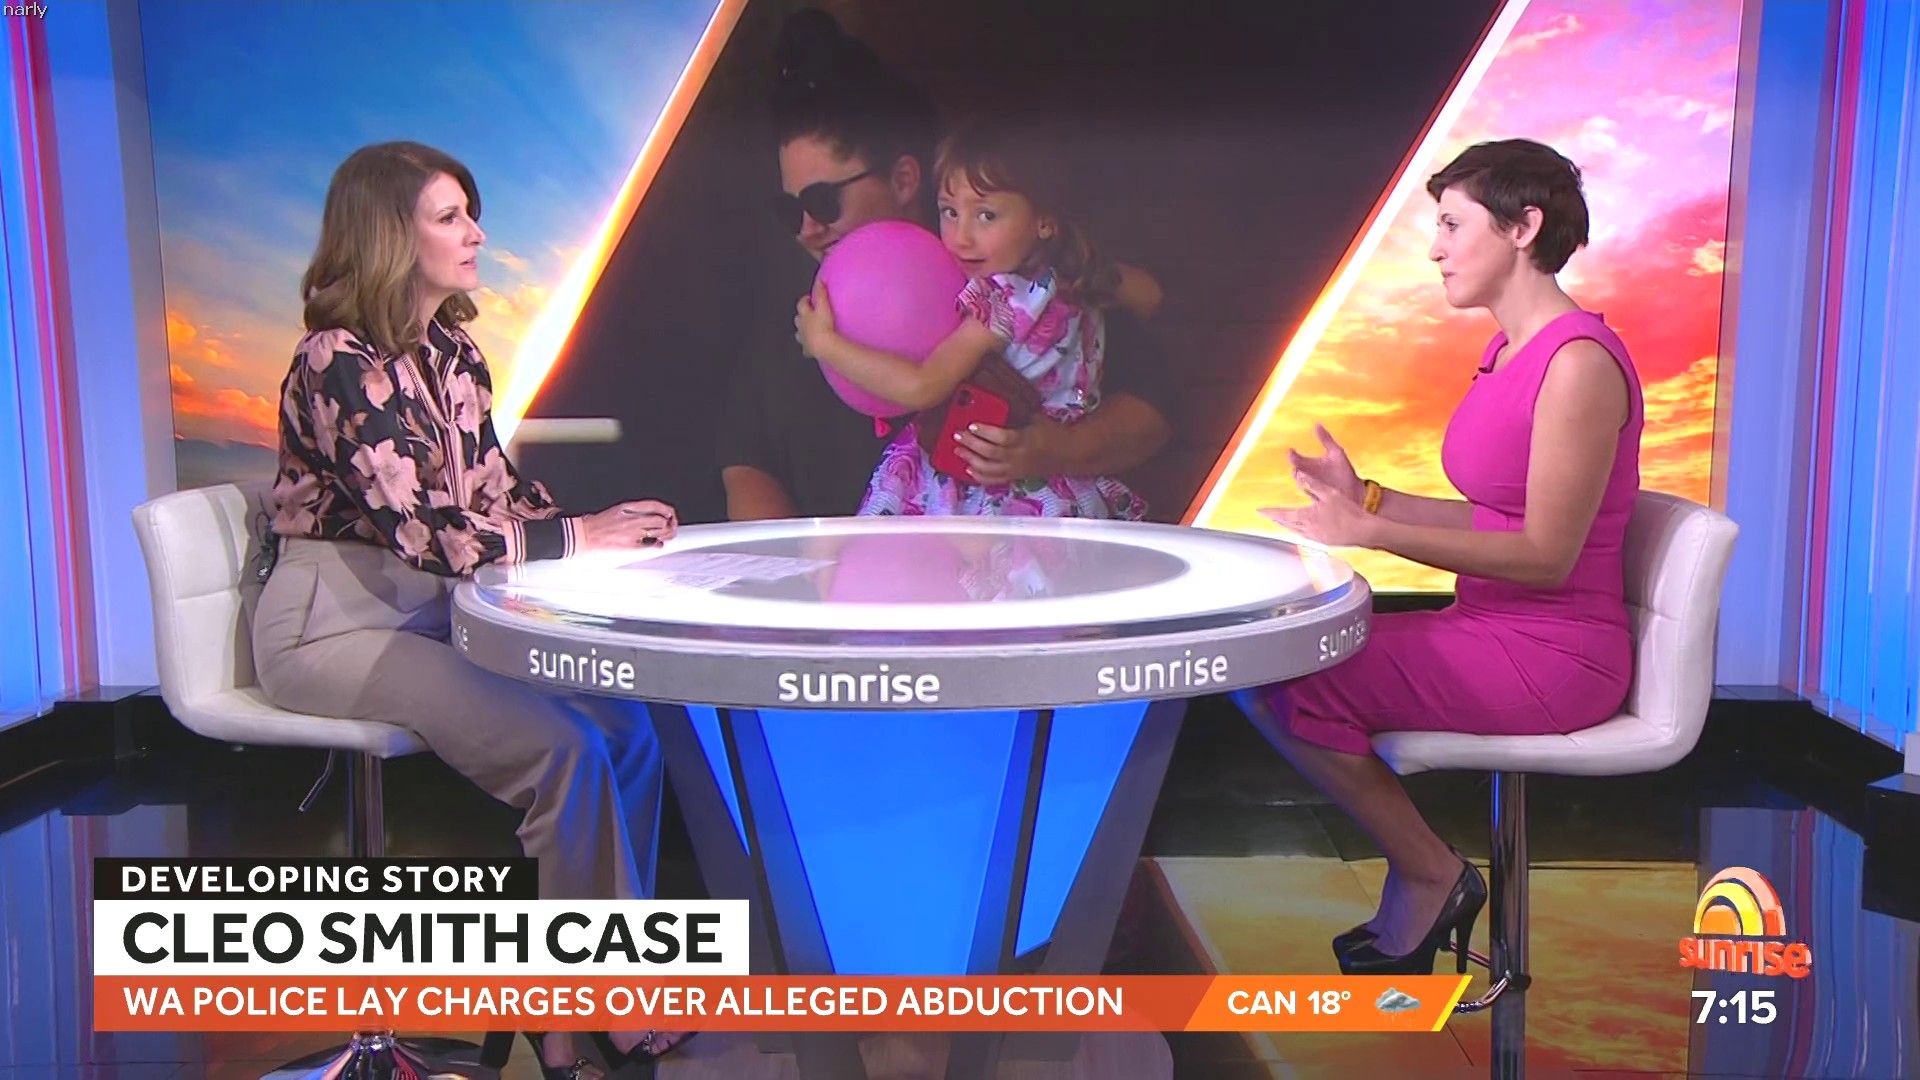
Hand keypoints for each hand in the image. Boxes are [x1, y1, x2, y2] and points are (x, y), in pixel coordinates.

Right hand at [577, 499, 677, 551]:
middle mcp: (632, 518)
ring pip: (660, 531)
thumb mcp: (616, 510)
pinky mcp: (631, 546)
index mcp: (628, 507)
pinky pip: (651, 545)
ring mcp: (632, 532)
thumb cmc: (596, 524)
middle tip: (671, 527)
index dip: (666, 510)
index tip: (670, 514)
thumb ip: (633, 512)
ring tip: (666, 535)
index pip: (655, 505)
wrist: (583, 535)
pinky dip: (658, 545)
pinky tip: (658, 544)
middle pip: (661, 519)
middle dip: (670, 524)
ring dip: (667, 534)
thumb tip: (650, 515)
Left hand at [794, 278, 838, 360]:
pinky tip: (811, 348)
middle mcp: (801, 326)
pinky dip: (808, 347)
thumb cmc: (823, 326)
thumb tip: (820, 279)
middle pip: (798, 319)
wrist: (823, 345)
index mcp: (804, 314)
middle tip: (809, 314)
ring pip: (799, 333)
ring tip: (808, 330)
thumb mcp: (824, 305)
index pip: (802, 304)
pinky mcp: (807, 349)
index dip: (805, 300)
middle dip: (802, 316)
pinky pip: (806, 348)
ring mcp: (803, 338)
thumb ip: (821, 292)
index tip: (809, 298)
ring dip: (803, 330)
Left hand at [952, 419, 1058, 483]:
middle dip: (971, 445)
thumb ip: (1017, 414)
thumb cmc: (1053, 432)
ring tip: (958, 451)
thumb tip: (996, 404)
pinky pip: (994, 481)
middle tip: (957, 435)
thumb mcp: (1036, 418)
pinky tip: (968, 469)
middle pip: (990, 453)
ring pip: (988, 469)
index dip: (985, 432)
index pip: (1001, 437)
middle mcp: (1018, 457)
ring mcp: (1015, 469)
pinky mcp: (1015, 477)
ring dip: (970, 460)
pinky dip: (979, 476)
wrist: (1068, 454)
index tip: (972, 424)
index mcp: (1025, 440)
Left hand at [1260, 473, 1377, 548]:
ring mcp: (1317, 538)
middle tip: (1269, 516)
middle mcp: (1309, 529)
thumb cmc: (1348, 511)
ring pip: (1296, 532)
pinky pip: (1307, 536)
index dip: (1270, 512)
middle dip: (1277, 520)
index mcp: (1307, 517)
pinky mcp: (1325, 542)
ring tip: (1282, 522)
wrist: (1364, 531)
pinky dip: (1300, 531)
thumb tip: (1298, 474)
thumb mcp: (1329, 493)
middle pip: (1287, 524)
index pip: (1283, 514)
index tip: (1260, 511)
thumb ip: (1312, 484)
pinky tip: (1303, 530)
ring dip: (1287, 526)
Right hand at [1288, 423, 1364, 504]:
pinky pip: (1311, 496)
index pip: (1295, 459)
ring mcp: (1313, 489)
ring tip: (1302, 475)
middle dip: (1295, 469)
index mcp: (1309, 465)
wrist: (1355, 490)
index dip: (1292, 455)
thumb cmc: (1344, 471)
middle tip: (1296, 465)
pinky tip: (1313, 489)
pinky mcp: (1319, 499)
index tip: (1290, 450)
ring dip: (1302, 481)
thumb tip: (1317, 423)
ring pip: (1301, 485)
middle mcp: (1308, 477)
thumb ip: (1326, 439)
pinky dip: (1310, 493)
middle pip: (1295, 473)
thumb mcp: (1336, 453)